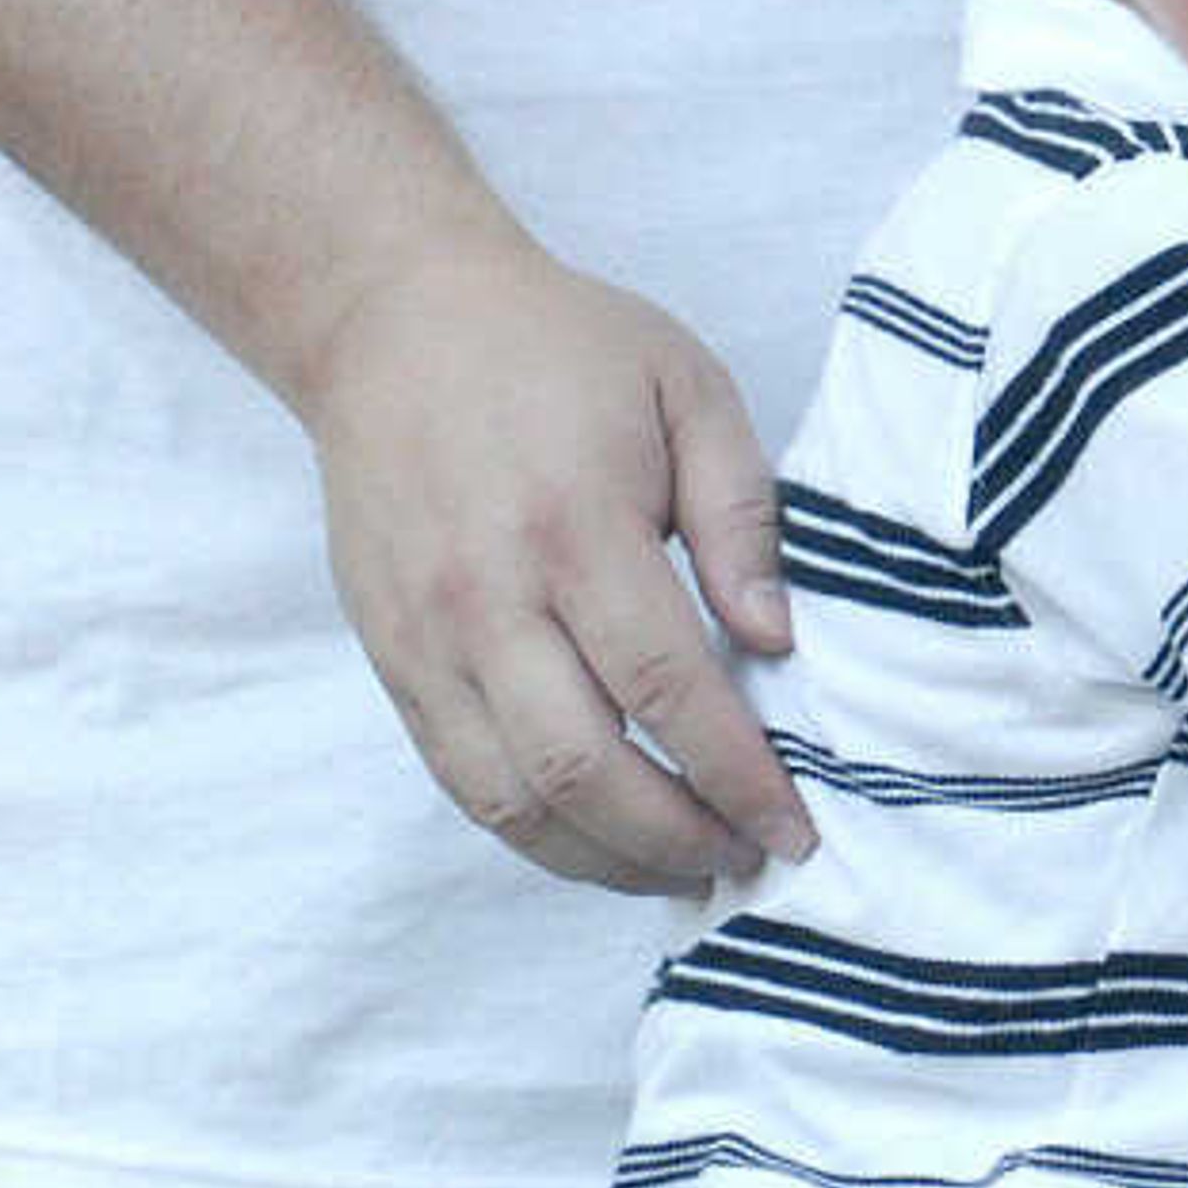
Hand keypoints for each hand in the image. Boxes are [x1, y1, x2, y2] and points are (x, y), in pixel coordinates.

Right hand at [299, 239, 810, 894]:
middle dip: (678, 840)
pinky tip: (598, 834)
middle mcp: (489, 596)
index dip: (737, 775)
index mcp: (576, 524)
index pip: (667, 688)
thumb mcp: (685, 386)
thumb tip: (777, 642)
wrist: (393, 320)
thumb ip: (741, 515)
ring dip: (606, 859)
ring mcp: (427, 637)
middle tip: (747, 858)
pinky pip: (461, 780)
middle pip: (585, 769)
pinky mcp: (392, 658)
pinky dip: (535, 829)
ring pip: (513, 801)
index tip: (795, 827)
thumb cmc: (558, 346)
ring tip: (682, 866)